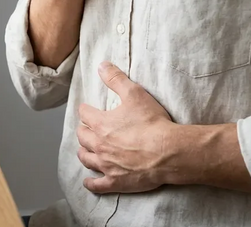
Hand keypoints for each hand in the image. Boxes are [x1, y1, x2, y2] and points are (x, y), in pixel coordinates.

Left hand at [76, 62, 175, 193]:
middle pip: (82, 137)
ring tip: (86, 151)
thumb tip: (101, 65)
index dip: (87, 110)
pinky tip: (88, 182)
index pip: (84, 113)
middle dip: (84, 131)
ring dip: (85, 153)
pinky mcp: (115, 181)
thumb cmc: (153, 122)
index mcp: (100, 123)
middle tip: (89, 130)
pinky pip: (97, 185)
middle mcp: (98, 144)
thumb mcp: (135, 94)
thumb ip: (116, 78)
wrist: (168, 151)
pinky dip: (91, 183)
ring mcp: (105, 164)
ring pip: (86, 159)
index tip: (89, 110)